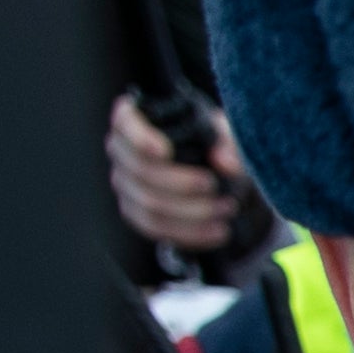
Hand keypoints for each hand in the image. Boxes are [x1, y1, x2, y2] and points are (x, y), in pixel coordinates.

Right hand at [106, 94, 246, 256]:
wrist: (218, 173)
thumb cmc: (216, 143)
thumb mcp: (229, 136)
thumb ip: (231, 144)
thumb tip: (224, 162)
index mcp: (138, 120)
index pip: (125, 122)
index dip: (140, 138)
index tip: (166, 151)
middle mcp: (122, 150)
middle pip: (140, 171)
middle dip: (181, 183)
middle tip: (215, 186)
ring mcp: (124, 183)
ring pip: (149, 204)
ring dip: (192, 212)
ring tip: (227, 209)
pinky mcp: (135, 212)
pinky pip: (155, 228)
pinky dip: (190, 232)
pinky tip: (219, 232)